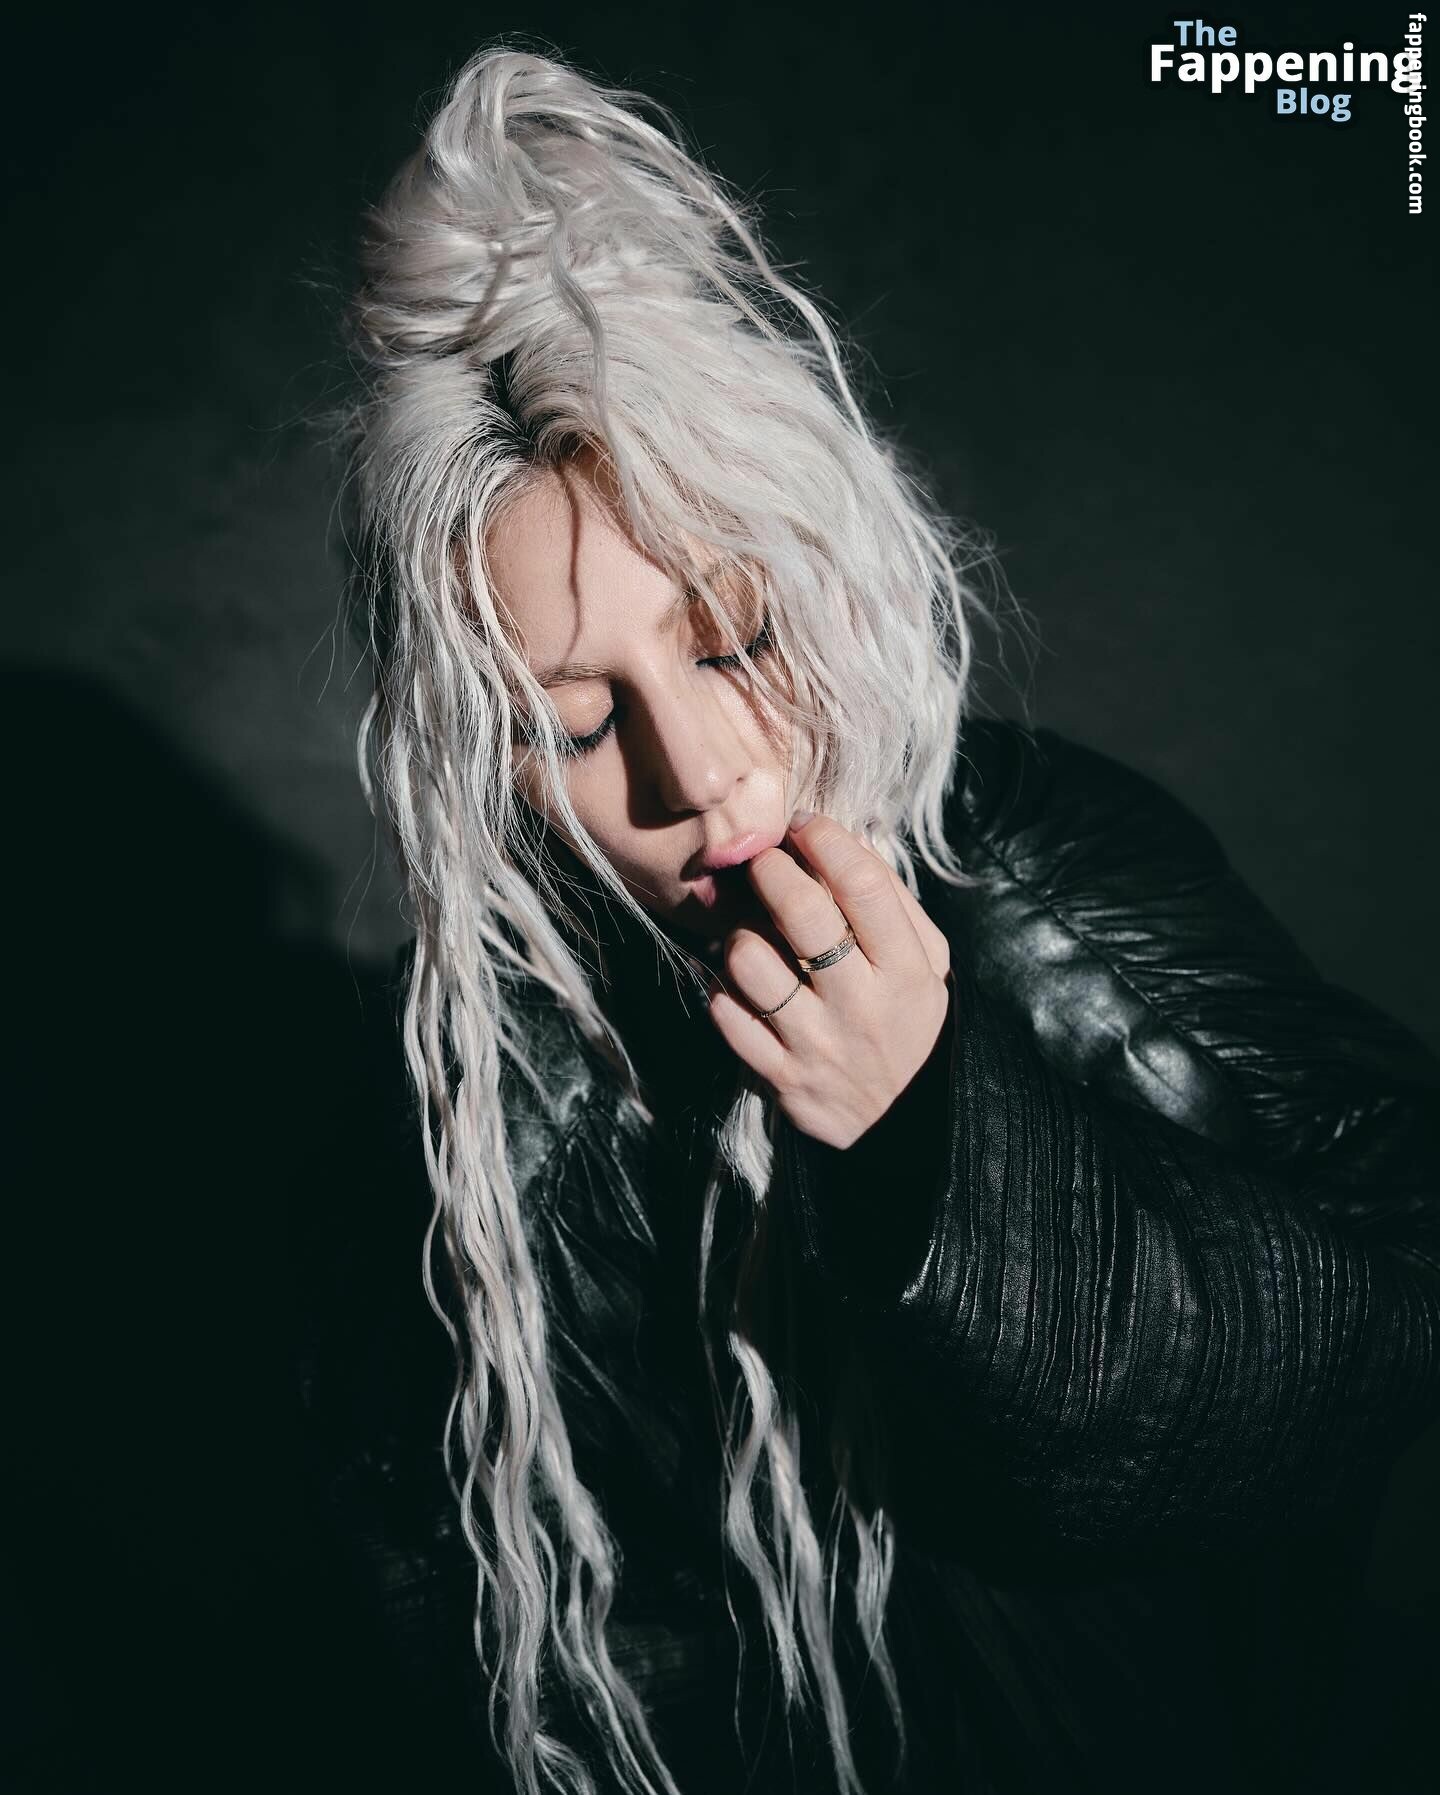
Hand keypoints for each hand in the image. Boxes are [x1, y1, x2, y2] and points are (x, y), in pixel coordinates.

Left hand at [706, 813, 952, 1149]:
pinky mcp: (780, 1079)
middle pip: (800, 912)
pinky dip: (723, 989)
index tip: (805, 826)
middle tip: (763, 860)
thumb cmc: (915, 1023)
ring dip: (740, 932)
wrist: (913, 1126)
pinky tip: (741, 982)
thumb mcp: (930, 963)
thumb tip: (848, 839)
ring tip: (752, 931)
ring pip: (750, 961)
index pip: (863, 884)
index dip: (826, 840)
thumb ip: (893, 901)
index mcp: (907, 972)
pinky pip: (728, 1017)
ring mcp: (816, 1045)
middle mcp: (861, 1006)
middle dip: (771, 868)